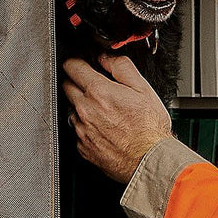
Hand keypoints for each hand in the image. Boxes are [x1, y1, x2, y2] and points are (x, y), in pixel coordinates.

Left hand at [61, 54, 173, 182]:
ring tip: (105, 112)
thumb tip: (106, 57)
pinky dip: (86, 127)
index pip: (72, 66)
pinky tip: (104, 128)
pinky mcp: (83, 148)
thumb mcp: (142, 88)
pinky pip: (78, 131)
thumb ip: (121, 66)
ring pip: (72, 110)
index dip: (77, 61)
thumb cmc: (149, 128)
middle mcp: (85, 111)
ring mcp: (82, 130)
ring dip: (82, 106)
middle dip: (77, 82)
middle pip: (67, 86)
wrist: (149, 160)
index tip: (81, 63)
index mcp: (98, 92)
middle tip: (95, 87)